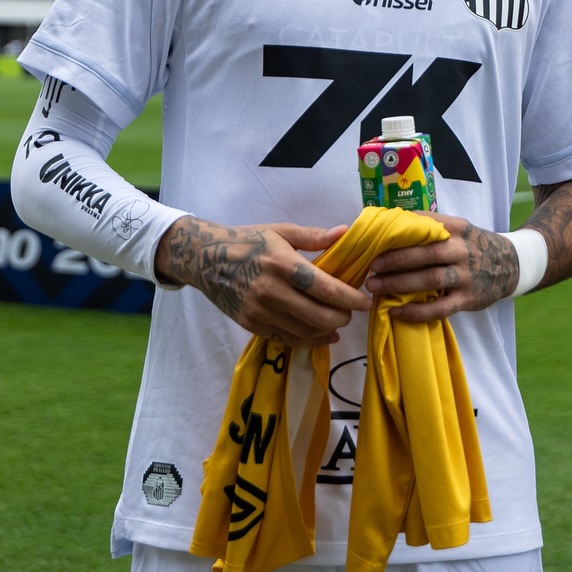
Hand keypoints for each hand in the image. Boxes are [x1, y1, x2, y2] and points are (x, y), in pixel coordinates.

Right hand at [155, 216, 369, 345]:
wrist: (206, 259)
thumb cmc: (249, 241)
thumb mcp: (281, 231)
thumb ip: (314, 236)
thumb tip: (345, 232)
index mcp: (283, 265)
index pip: (325, 288)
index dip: (350, 298)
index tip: (365, 300)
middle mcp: (272, 291)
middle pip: (319, 315)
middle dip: (343, 317)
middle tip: (352, 311)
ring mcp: (260, 312)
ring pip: (305, 331)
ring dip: (328, 329)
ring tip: (338, 321)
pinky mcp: (252, 325)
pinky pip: (287, 339)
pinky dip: (309, 340)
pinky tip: (322, 335)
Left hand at [364, 212, 518, 320]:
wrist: (510, 265)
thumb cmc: (473, 245)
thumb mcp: (459, 228)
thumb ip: (431, 227)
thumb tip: (391, 220)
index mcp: (457, 228)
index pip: (426, 226)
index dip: (400, 233)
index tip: (376, 239)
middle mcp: (462, 250)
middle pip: (425, 254)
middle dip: (395, 260)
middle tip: (371, 265)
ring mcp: (466, 276)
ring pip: (431, 280)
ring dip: (400, 284)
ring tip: (375, 286)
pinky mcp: (468, 299)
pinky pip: (440, 308)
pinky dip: (416, 312)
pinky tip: (396, 311)